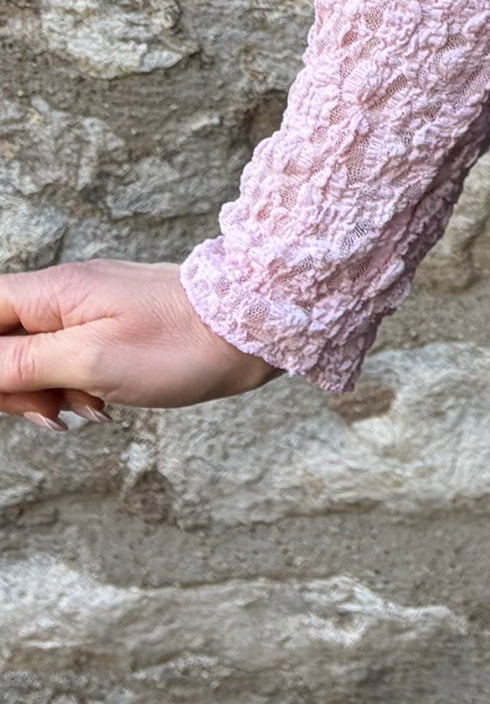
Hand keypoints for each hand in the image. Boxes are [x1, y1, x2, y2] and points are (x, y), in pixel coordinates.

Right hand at [0, 259, 278, 426]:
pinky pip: (66, 362)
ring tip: (87, 409)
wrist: (251, 331)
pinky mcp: (107, 330)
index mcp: (50, 292)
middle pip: (1, 342)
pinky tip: (100, 405)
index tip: (12, 392)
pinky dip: (73, 389)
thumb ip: (21, 363)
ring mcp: (85, 311)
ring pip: (32, 358)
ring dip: (46, 393)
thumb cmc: (178, 344)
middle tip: (53, 411)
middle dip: (16, 386)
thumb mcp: (90, 362)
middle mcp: (62, 294)